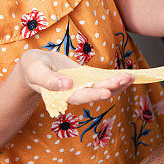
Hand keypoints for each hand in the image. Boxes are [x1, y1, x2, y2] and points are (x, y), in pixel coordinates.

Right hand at [19, 50, 133, 103]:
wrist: (34, 66)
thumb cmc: (32, 68)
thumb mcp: (35, 70)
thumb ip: (48, 79)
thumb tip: (66, 84)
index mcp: (61, 94)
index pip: (80, 96)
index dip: (93, 95)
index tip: (106, 92)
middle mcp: (75, 92)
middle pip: (95, 92)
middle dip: (112, 86)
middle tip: (127, 78)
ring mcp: (82, 86)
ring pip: (102, 87)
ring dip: (117, 83)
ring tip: (132, 76)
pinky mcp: (86, 79)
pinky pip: (102, 79)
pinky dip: (114, 78)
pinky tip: (128, 76)